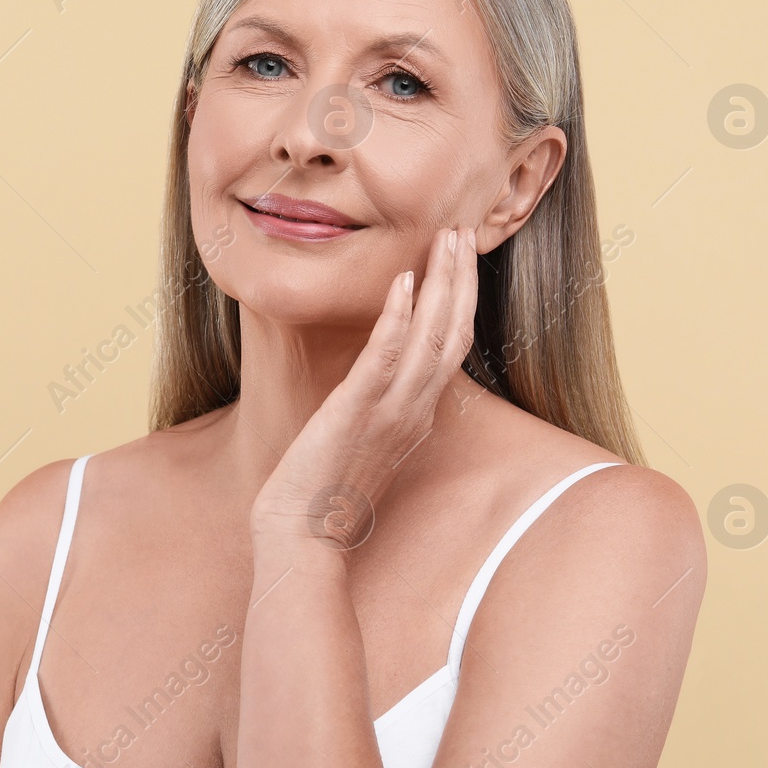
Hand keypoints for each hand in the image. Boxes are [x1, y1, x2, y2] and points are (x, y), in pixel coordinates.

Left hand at [249, 225, 479, 554]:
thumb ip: (379, 405)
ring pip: (432, 339)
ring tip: (446, 240)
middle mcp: (413, 411)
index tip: (462, 257)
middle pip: (454, 333)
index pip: (453, 346)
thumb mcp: (364, 440)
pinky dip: (399, 318)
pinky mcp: (356, 413)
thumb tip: (377, 376)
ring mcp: (389, 413)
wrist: (303, 536)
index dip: (463, 299)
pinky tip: (402, 283)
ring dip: (442, 285)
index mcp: (416, 415)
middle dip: (462, 279)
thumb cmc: (323, 491)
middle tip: (464, 232)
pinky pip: (385, 358)